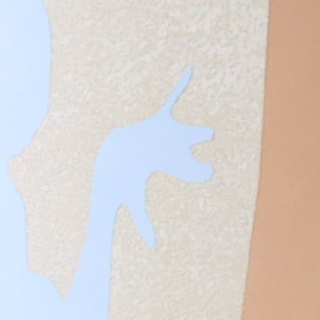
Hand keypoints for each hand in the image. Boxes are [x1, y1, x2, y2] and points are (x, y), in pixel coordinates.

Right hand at [98, 82, 212, 241]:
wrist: (109, 157)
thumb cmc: (122, 179)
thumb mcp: (132, 201)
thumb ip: (143, 223)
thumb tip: (154, 248)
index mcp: (169, 164)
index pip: (190, 167)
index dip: (200, 169)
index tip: (210, 170)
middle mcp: (171, 148)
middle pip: (192, 144)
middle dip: (201, 141)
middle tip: (211, 138)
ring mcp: (165, 133)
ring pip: (186, 127)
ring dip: (196, 125)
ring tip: (211, 117)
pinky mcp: (158, 120)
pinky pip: (171, 99)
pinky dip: (180, 85)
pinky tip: (188, 70)